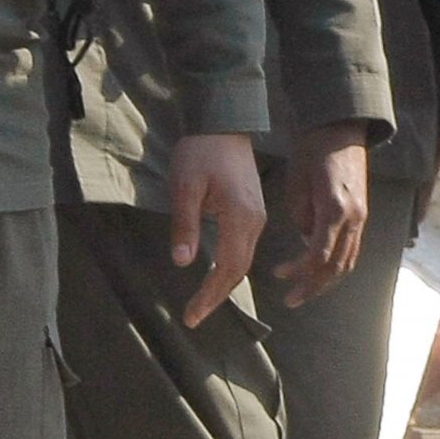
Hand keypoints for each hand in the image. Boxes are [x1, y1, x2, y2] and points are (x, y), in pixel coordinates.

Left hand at [168, 133, 266, 328]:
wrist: (223, 121)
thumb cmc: (201, 151)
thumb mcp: (185, 186)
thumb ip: (185, 225)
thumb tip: (183, 262)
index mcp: (241, 218)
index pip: (227, 269)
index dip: (210, 296)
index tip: (192, 316)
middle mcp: (255, 222)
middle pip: (238, 271)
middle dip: (216, 297)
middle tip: (193, 317)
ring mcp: (256, 216)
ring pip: (242, 261)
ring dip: (223, 284)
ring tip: (201, 303)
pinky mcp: (252, 210)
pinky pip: (243, 248)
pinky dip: (229, 267)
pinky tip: (215, 275)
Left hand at [270, 122, 368, 307]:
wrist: (342, 126)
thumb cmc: (313, 149)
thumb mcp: (296, 180)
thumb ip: (300, 214)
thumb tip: (304, 236)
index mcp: (335, 209)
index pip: (320, 255)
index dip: (299, 271)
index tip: (279, 275)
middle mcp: (354, 218)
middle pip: (337, 267)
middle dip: (313, 287)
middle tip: (290, 299)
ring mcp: (362, 217)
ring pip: (348, 262)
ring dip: (325, 281)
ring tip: (303, 291)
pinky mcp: (362, 214)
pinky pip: (352, 249)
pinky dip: (336, 265)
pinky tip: (319, 270)